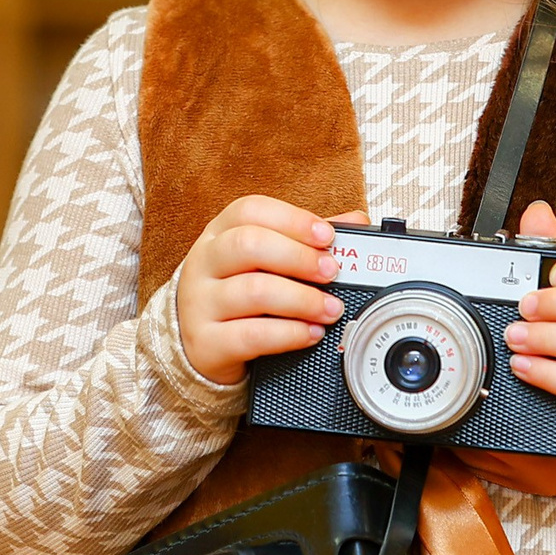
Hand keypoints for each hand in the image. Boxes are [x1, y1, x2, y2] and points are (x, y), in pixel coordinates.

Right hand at [176, 197, 356, 384]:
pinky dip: (289, 334)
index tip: (327, 235)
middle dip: (299, 257)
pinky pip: (251, 335)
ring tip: (330, 309)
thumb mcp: (263, 260)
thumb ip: (305, 240)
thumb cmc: (237, 293)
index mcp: (220, 233)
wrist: (200, 343)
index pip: (250, 211)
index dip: (293, 219)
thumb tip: (355, 222)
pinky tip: (310, 333)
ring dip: (302, 300)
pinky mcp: (206, 342)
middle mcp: (205, 262)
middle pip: (249, 245)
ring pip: (253, 291)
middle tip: (332, 272)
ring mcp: (200, 303)